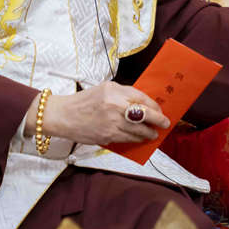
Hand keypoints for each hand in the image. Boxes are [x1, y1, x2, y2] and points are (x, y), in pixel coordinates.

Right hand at [42, 82, 169, 145]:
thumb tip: (144, 104)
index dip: (154, 106)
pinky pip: (128, 139)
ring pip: (139, 130)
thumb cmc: (84, 101)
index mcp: (114, 91)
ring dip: (149, 133)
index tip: (160, 110)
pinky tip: (140, 138)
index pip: (142, 98)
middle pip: (145, 114)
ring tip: (153, 133)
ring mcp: (112, 122)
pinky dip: (136, 139)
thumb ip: (124, 93)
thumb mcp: (105, 88)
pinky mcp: (108, 136)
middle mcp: (115, 106)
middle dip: (158, 120)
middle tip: (165, 123)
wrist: (64, 116)